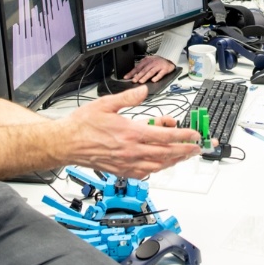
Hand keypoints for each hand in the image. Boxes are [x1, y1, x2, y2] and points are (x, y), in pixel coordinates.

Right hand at [62, 86, 201, 178]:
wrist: (66, 143)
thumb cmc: (82, 125)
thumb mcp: (106, 104)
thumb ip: (128, 98)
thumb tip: (143, 91)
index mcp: (130, 133)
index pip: (165, 136)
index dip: (183, 136)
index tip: (194, 134)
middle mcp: (131, 151)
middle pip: (166, 153)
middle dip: (185, 150)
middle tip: (197, 147)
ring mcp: (127, 163)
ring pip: (158, 165)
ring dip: (174, 160)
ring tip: (184, 155)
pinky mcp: (121, 171)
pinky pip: (145, 173)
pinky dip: (157, 169)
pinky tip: (161, 164)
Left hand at [123, 55, 174, 82]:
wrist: (168, 58)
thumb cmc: (156, 62)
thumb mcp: (148, 62)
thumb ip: (141, 68)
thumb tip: (134, 75)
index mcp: (146, 61)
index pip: (137, 67)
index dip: (131, 73)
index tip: (126, 77)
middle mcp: (152, 63)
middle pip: (144, 70)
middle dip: (138, 75)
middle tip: (134, 80)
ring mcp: (158, 66)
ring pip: (151, 72)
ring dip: (145, 77)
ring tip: (141, 81)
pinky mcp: (164, 69)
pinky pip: (160, 74)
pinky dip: (157, 77)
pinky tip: (153, 80)